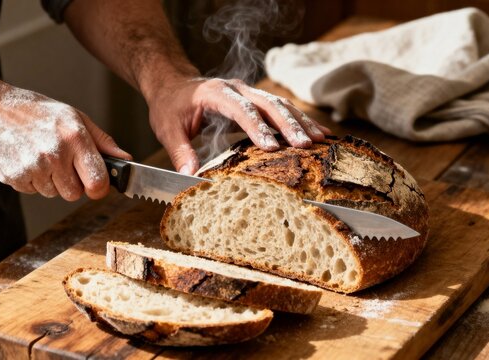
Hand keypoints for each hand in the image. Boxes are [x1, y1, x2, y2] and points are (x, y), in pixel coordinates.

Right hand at [0, 81, 130, 200]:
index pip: (98, 182)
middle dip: (72, 183)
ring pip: (54, 194)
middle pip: (75, 194)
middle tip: (61, 162)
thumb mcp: (75, 118)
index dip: (99, 188)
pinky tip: (26, 160)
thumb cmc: (37, 112)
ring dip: (51, 181)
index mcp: (75, 138)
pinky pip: (33, 192)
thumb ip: (103, 142)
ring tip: (41, 156)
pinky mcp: (14, 176)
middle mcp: (55, 154)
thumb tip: (126, 160)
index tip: (96, 184)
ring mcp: (33, 167)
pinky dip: (32, 181)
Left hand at [147, 77, 331, 174]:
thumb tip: (190, 176)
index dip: (257, 128)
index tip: (272, 147)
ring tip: (321, 139)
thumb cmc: (169, 106)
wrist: (172, 84)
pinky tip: (318, 133)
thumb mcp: (167, 128)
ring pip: (280, 104)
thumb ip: (180, 151)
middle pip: (268, 104)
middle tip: (306, 145)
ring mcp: (248, 92)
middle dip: (289, 124)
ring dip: (300, 121)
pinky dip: (299, 120)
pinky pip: (281, 108)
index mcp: (215, 93)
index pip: (241, 109)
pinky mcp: (255, 100)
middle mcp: (236, 89)